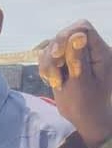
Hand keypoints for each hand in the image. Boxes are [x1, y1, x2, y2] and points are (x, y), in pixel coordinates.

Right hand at [38, 20, 111, 147]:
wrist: (84, 119)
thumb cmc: (85, 106)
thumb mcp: (80, 83)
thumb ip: (79, 58)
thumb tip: (77, 35)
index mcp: (101, 53)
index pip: (82, 28)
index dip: (66, 37)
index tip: (57, 55)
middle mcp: (91, 50)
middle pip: (65, 36)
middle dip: (54, 54)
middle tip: (53, 76)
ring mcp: (78, 55)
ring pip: (55, 46)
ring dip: (48, 63)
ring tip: (53, 81)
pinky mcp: (68, 62)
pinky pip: (50, 55)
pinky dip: (46, 66)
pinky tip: (50, 79)